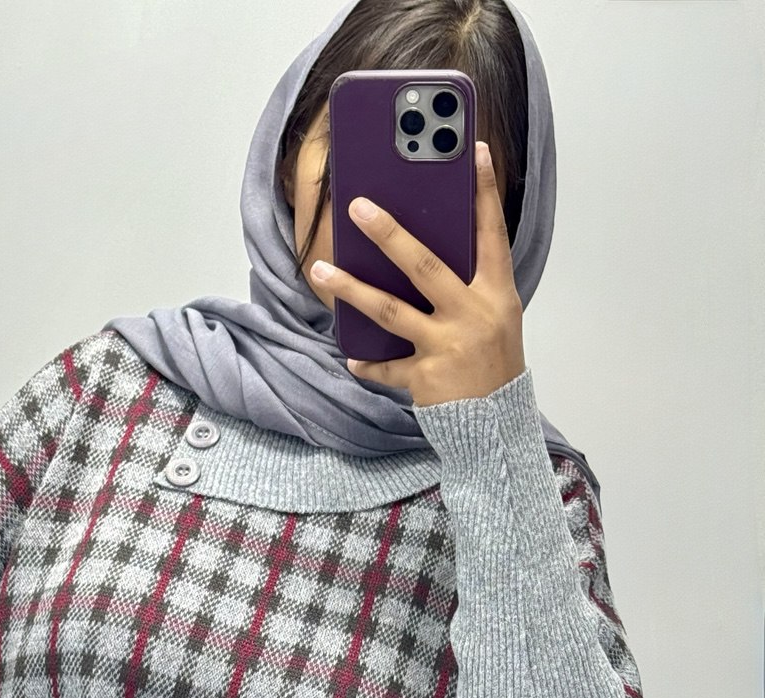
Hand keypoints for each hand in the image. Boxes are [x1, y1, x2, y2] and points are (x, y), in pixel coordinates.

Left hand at [309, 141, 525, 407]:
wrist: (498, 426)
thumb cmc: (493, 364)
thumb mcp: (495, 318)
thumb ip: (467, 285)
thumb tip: (415, 253)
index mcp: (497, 293)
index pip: (492, 233)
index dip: (484, 191)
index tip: (471, 149)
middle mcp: (473, 314)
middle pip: (424, 265)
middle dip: (389, 233)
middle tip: (358, 206)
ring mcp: (448, 345)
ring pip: (390, 310)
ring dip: (351, 289)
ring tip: (321, 271)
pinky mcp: (426, 377)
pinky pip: (387, 367)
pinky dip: (368, 364)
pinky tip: (351, 357)